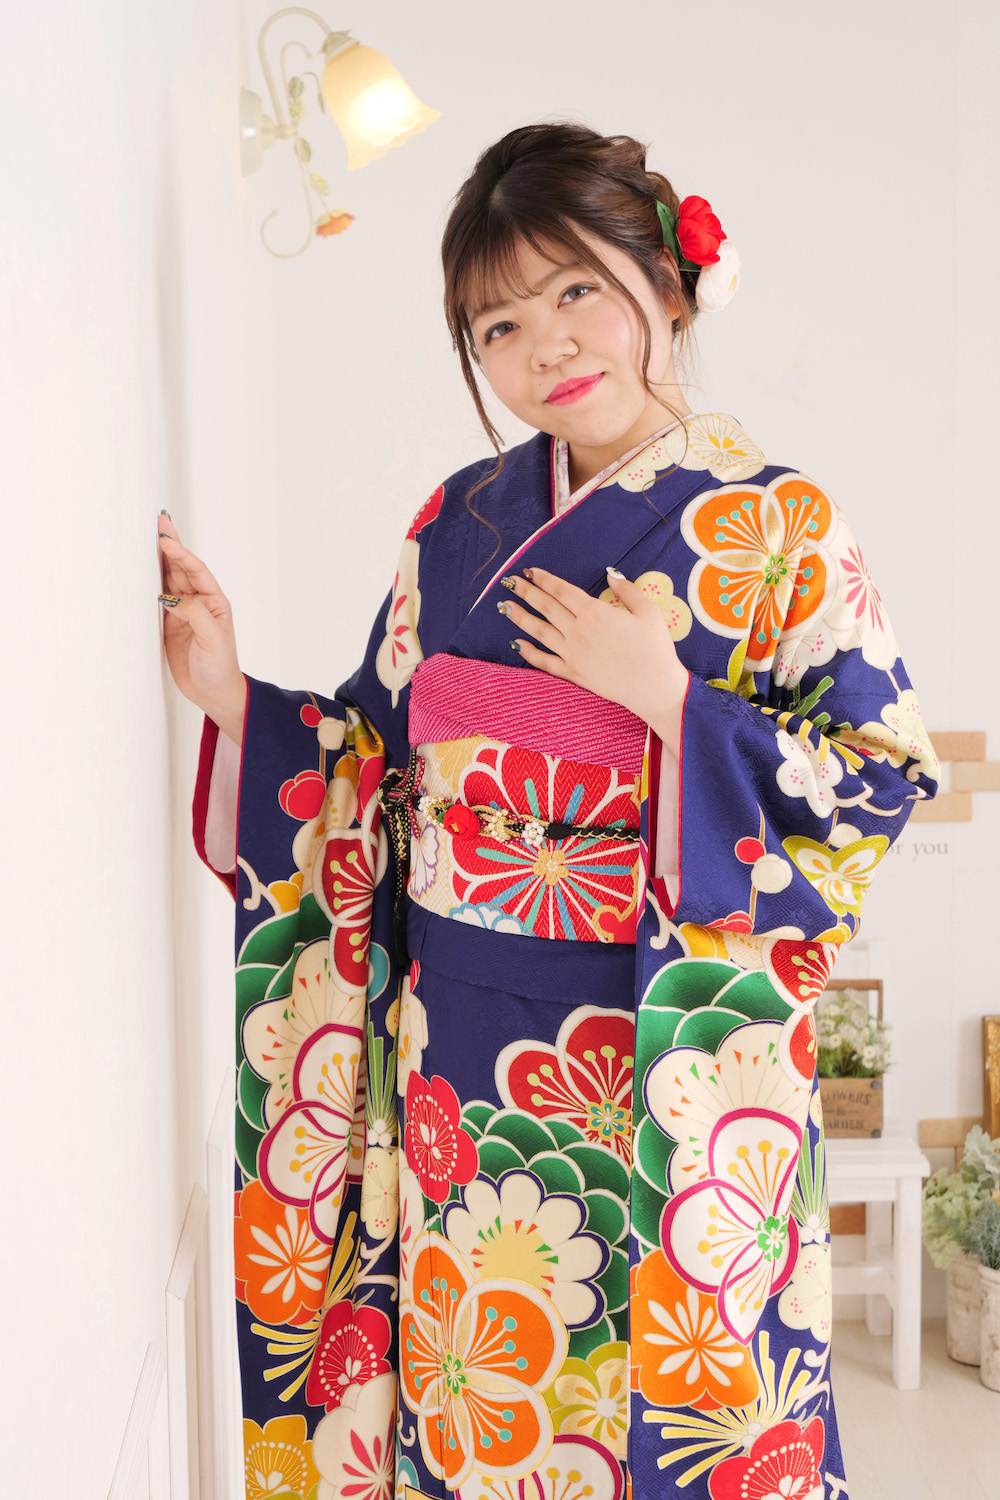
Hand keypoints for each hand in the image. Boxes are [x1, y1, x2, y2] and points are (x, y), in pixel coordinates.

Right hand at [157, 514, 246, 742]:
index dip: (181, 554)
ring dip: (157, 561)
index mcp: (214, 602)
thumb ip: (194, 614)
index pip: (196, 571)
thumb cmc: (220, 667)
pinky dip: (147, 585)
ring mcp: (182, 613)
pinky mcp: (169, 625)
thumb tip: (171, 598)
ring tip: (147, 538)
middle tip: (159, 522)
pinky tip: (140, 571)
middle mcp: (198, 603)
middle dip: (170, 546)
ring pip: (168, 581)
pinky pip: (156, 600)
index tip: (166, 540)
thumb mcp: (212, 639)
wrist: (212, 693)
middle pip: (181, 569)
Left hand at [500, 566, 688, 754]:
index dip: (544, 579)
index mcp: (595, 612)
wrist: (655, 688)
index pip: (562, 591)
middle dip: (527, 592)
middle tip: (511, 582)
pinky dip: (528, 652)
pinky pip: (544, 662)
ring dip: (520, 617)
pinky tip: (515, 644)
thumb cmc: (655, 648)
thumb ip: (627, 589)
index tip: (531, 571)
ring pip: (539, 631)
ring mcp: (572, 654)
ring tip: (504, 607)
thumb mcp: (648, 611)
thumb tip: (610, 574)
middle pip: (546, 607)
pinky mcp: (572, 673)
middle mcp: (578, 631)